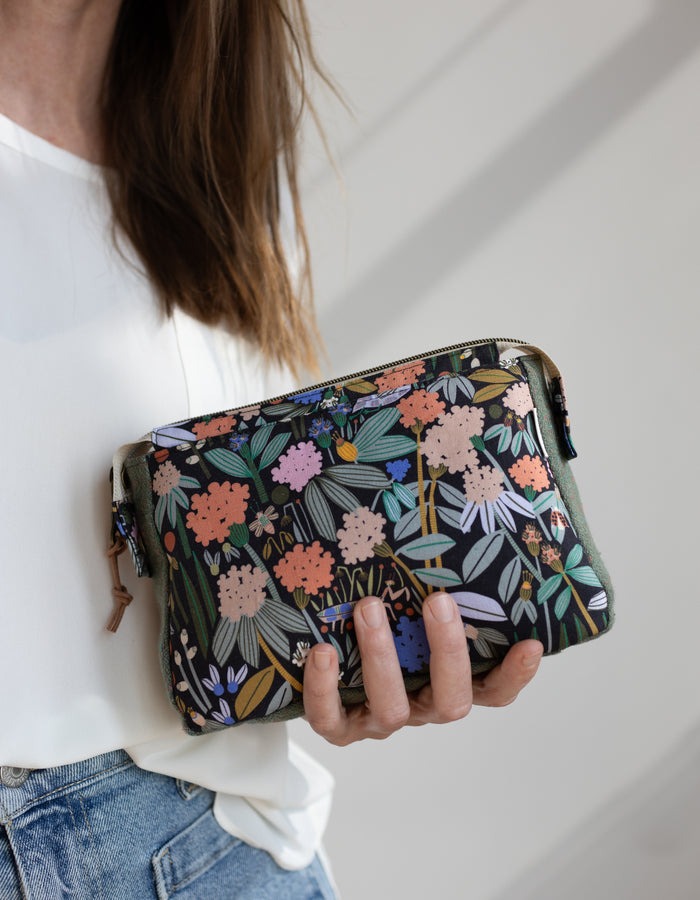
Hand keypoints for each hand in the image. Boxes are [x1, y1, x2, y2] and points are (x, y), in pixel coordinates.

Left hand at [303, 592, 542, 745]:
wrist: (320, 659)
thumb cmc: (380, 617)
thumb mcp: (410, 603)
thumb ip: (438, 577)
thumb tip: (456, 503)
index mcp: (449, 683)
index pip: (495, 690)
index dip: (515, 675)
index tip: (531, 643)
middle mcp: (422, 706)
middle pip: (451, 701)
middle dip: (448, 650)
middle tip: (438, 600)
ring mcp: (381, 720)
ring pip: (393, 707)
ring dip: (382, 656)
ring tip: (369, 607)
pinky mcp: (339, 728)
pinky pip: (330, 719)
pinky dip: (325, 689)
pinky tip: (323, 651)